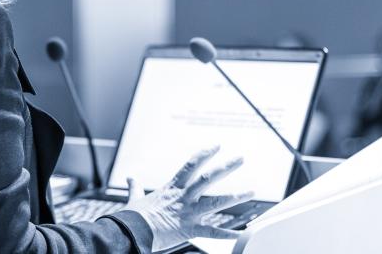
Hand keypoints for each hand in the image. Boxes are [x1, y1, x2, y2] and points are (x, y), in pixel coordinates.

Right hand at [120, 146, 252, 250]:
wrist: (132, 231)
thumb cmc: (133, 216)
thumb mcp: (135, 198)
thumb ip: (135, 187)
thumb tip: (130, 179)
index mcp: (172, 188)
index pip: (191, 165)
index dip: (205, 154)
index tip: (216, 146)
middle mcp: (183, 197)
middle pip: (208, 178)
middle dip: (226, 167)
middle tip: (240, 159)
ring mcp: (188, 212)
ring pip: (216, 202)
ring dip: (235, 197)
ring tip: (250, 192)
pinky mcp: (190, 229)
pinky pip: (212, 232)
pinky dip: (227, 234)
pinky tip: (240, 234)